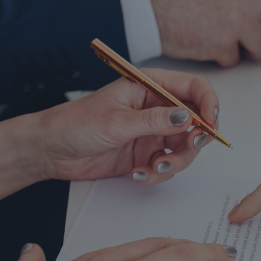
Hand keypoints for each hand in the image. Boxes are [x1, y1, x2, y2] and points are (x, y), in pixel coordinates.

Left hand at [0, 69, 218, 207]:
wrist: (50, 150)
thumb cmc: (74, 123)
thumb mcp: (116, 121)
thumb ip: (154, 121)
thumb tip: (187, 118)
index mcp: (150, 87)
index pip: (194, 88)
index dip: (209, 104)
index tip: (210, 124)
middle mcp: (156, 109)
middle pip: (195, 122)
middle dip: (196, 140)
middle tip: (187, 150)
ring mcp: (151, 133)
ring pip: (184, 148)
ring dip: (176, 162)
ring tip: (155, 169)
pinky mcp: (145, 154)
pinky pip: (166, 165)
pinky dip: (158, 174)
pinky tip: (139, 174)